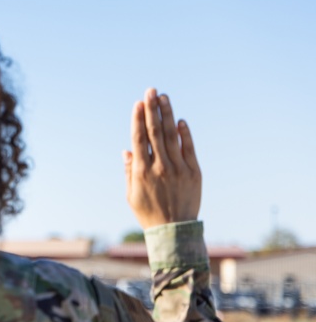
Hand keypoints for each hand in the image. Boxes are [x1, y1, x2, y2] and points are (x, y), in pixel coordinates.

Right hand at [124, 88, 200, 228]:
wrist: (173, 231)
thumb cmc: (148, 213)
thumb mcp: (131, 195)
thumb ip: (129, 171)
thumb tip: (127, 150)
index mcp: (141, 172)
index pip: (139, 139)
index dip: (138, 120)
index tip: (137, 104)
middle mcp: (159, 167)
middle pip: (154, 132)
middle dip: (152, 109)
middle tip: (150, 91)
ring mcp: (178, 169)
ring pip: (171, 136)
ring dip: (167, 115)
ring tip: (164, 98)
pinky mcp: (194, 172)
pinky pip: (189, 148)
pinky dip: (184, 134)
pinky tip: (180, 121)